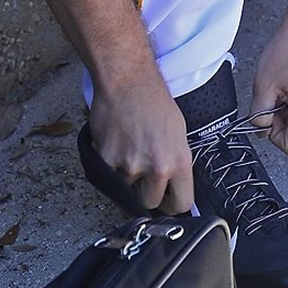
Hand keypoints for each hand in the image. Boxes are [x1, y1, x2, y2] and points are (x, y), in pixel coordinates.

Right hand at [89, 69, 192, 212]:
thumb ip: (176, 161)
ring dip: (127, 177)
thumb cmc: (156, 101)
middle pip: (149, 204)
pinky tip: (117, 143)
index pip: (181, 203)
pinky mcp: (106, 162)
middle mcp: (156, 168)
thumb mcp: (178, 132)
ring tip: (130, 150)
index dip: (174, 206)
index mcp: (179, 160)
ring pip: (126, 189)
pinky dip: (111, 164)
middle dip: (147, 194)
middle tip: (146, 177)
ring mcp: (128, 167)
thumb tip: (173, 186)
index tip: (168, 202)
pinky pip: (108, 174)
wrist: (128, 82)